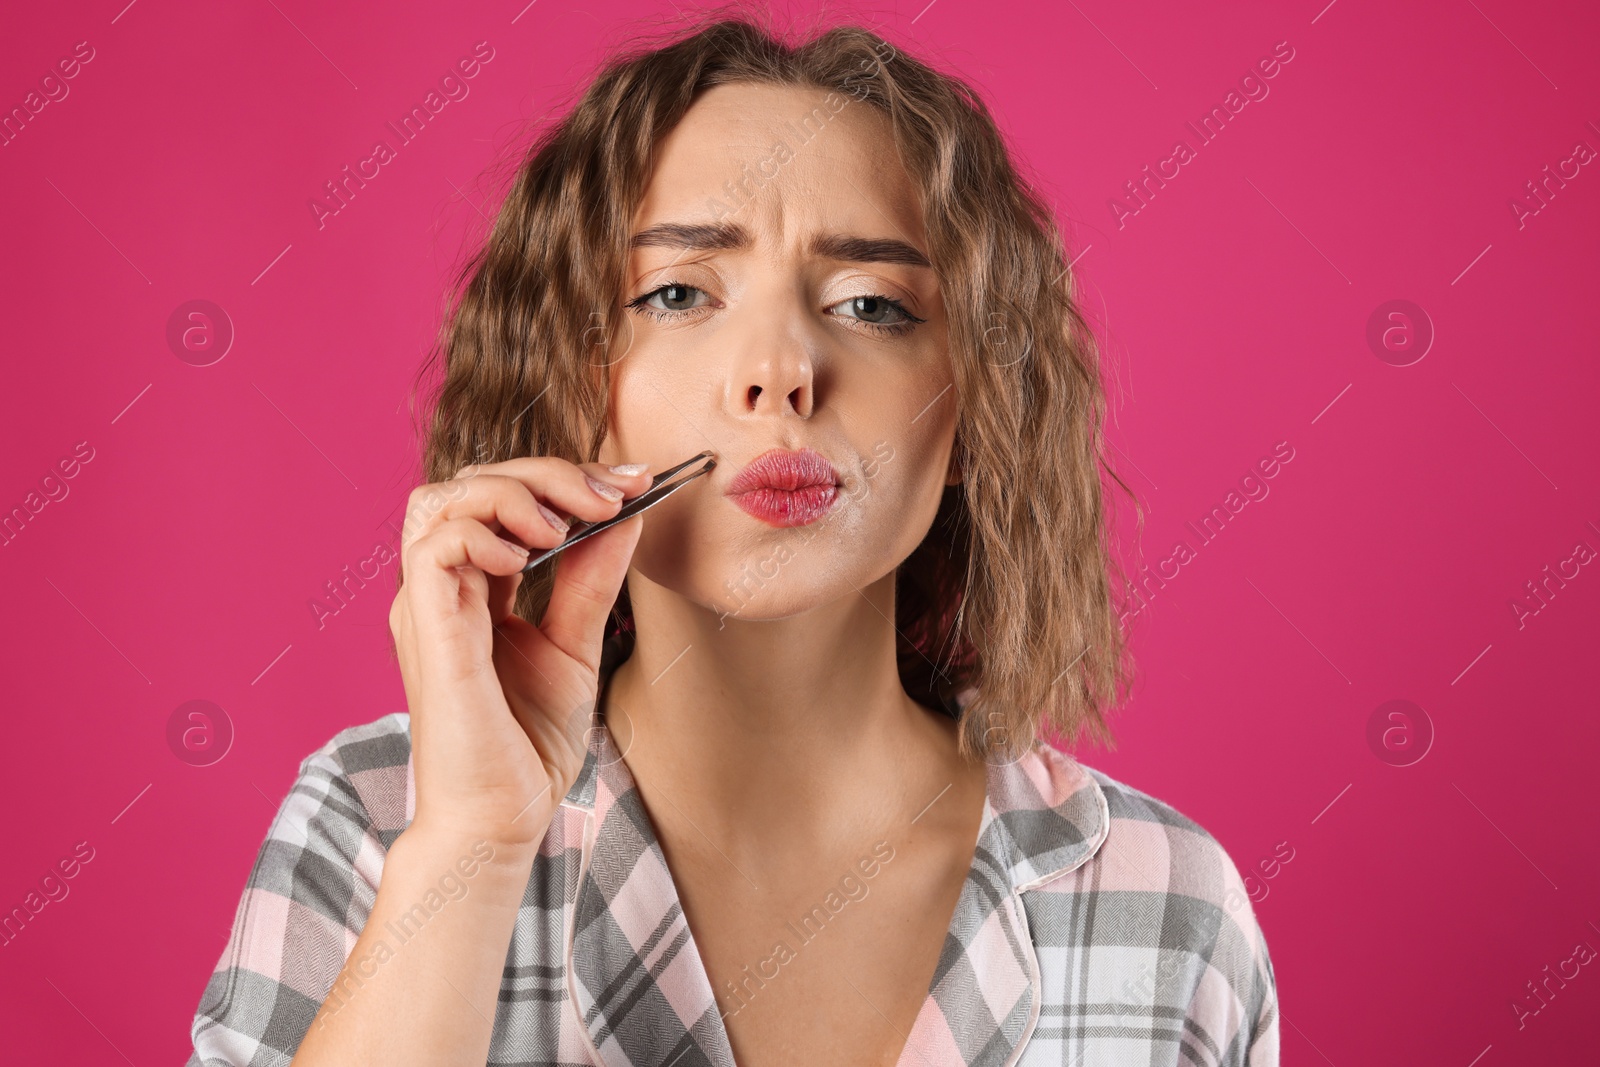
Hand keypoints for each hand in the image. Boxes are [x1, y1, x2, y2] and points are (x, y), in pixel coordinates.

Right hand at [388, 457, 649, 852]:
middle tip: (609, 497)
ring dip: (512, 493)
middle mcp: (441, 590)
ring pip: (441, 499)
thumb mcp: (575, 646)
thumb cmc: (526, 745)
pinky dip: (485, 534)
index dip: (563, 479)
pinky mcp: (429, 630)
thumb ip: (591, 580)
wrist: (503, 818)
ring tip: (563, 526)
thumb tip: (626, 515)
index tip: (632, 484)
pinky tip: (528, 562)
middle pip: (470, 483)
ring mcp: (428, 607)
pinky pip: (435, 546)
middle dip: (547, 474)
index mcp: (471, 592)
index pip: (500, 500)